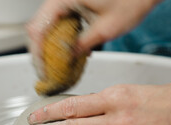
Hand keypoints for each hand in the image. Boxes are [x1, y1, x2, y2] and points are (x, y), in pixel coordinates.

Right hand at [26, 0, 160, 78]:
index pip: (39, 29)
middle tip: (47, 71)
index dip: (38, 53)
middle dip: (41, 51)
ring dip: (49, 46)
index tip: (43, 70)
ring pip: (46, 25)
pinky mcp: (72, 3)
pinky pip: (58, 22)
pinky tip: (67, 51)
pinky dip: (59, 38)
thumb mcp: (105, 29)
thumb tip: (66, 59)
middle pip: (38, 27)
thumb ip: (81, 45)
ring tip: (56, 65)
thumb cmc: (132, 0)